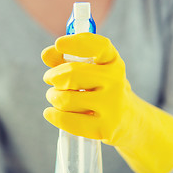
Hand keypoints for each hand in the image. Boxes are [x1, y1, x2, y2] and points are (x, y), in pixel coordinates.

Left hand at [41, 33, 172, 172]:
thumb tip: (46, 54)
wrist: (126, 118)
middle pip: (73, 74)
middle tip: (49, 78)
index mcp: (113, 61)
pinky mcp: (105, 128)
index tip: (59, 44)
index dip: (76, 43)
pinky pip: (67, 120)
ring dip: (53, 96)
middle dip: (53, 76)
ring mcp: (112, 106)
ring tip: (55, 96)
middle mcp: (116, 81)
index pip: (98, 46)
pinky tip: (50, 112)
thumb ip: (65, 58)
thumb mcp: (88, 68)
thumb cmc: (99, 87)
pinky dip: (53, 115)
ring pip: (66, 99)